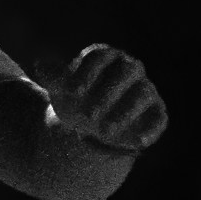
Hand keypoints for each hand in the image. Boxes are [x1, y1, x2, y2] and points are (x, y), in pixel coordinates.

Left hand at [48, 42, 167, 152]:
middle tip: (88, 116)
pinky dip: (152, 129)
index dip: (87, 72)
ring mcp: (145, 90)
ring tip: (105, 131)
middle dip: (108, 92)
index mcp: (107, 57)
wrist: (89, 121)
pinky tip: (139, 142)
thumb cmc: (76, 98)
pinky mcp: (155, 112)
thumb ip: (52, 77)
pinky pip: (160, 118)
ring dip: (126, 112)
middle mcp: (130, 69)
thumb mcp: (61, 89)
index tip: (72, 92)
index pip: (101, 57)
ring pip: (143, 94)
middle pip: (126, 71)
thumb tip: (40, 65)